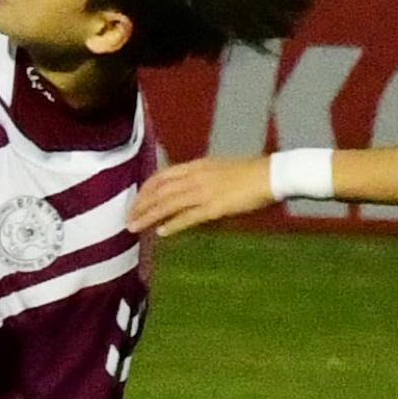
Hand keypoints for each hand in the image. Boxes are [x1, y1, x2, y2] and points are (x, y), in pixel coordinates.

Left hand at [127, 153, 276, 239]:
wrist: (270, 174)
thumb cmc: (248, 172)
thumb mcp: (218, 168)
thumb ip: (199, 177)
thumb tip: (185, 188)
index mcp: (196, 166)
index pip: (161, 176)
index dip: (144, 190)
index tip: (135, 202)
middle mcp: (196, 177)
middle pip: (159, 191)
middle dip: (140, 205)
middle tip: (127, 220)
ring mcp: (204, 191)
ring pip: (168, 204)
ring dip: (148, 216)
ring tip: (135, 228)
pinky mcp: (215, 207)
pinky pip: (188, 216)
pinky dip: (173, 224)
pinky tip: (161, 232)